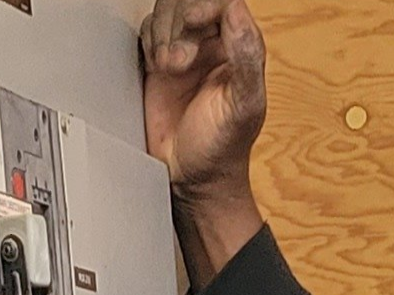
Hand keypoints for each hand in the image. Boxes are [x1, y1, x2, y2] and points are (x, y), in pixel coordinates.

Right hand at [139, 0, 267, 199]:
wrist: (190, 178)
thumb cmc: (222, 149)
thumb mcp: (243, 106)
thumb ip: (246, 59)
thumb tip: (238, 11)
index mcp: (240, 49)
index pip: (224, 3)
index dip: (205, 5)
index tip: (193, 23)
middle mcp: (213, 45)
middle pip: (189, 3)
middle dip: (179, 26)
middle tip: (180, 61)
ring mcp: (185, 51)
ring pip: (167, 12)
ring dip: (162, 35)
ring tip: (169, 67)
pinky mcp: (159, 62)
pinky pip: (148, 31)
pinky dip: (149, 43)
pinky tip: (157, 68)